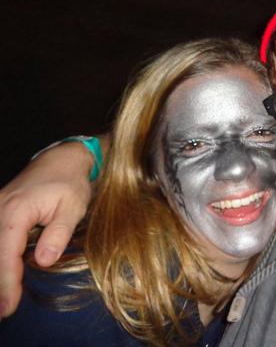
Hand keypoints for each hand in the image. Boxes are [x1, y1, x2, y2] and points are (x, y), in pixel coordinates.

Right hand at [0, 141, 92, 316]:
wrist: (61, 160)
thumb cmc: (69, 183)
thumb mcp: (73, 208)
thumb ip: (58, 234)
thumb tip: (43, 262)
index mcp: (15, 212)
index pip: (6, 254)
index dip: (7, 283)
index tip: (8, 306)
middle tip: (3, 311)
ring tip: (3, 301)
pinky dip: (0, 259)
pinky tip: (6, 276)